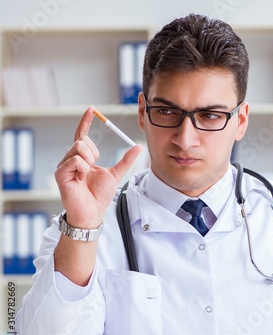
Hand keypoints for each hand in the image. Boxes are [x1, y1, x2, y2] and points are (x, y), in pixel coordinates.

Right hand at [55, 106, 142, 227]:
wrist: (92, 212)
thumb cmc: (99, 195)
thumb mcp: (115, 174)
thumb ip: (125, 160)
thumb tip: (138, 147)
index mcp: (82, 158)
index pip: (82, 135)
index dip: (85, 122)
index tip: (91, 109)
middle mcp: (71, 159)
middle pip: (82, 141)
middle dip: (93, 153)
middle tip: (93, 168)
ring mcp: (64, 166)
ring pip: (79, 148)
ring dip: (89, 160)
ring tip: (87, 175)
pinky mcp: (60, 173)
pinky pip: (75, 160)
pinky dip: (83, 168)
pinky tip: (82, 178)